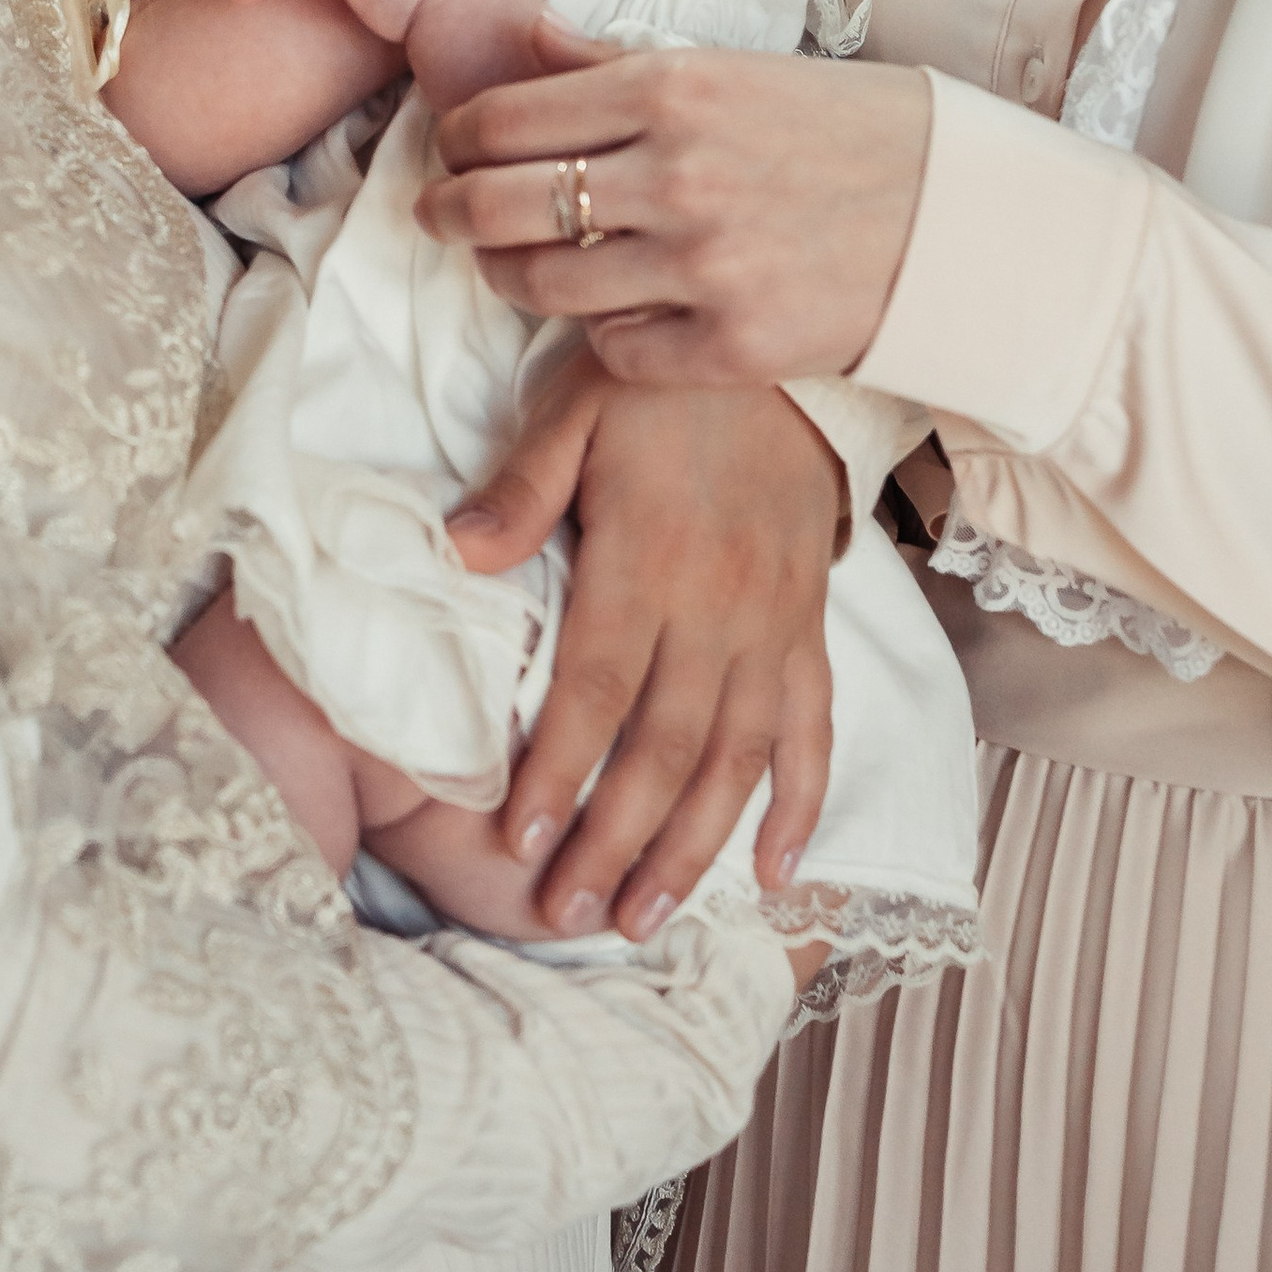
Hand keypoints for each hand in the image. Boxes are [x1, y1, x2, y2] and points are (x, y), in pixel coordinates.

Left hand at [420, 36, 930, 384]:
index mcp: (673, 86)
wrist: (964, 214)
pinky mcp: (728, 346)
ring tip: (513, 262)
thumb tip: (518, 35)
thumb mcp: (734, 68)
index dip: (459, 135)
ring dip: (510, 274)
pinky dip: (601, 332)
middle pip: (497, 203)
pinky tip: (617, 307)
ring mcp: (699, 267)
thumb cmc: (848, 128)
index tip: (455, 146)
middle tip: (438, 213)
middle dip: (447, 209)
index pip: (506, 115)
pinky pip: (611, 350)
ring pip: (540, 284)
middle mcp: (675, 174)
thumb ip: (614, 64)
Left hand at [448, 342, 842, 940]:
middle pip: (665, 745)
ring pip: (737, 757)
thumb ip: (520, 488)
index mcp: (648, 555)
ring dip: (693, 847)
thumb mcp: (573, 410)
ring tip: (644, 919)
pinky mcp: (810, 626)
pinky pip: (814, 727)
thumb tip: (457, 551)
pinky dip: (802, 805)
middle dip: (615, 839)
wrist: (772, 352)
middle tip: (569, 915)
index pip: (597, 686)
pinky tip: (773, 874)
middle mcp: (718, 604)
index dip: (560, 769)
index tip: (523, 844)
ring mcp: (773, 623)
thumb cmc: (656, 388)